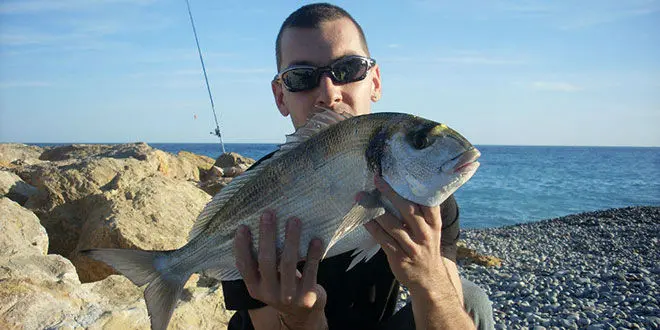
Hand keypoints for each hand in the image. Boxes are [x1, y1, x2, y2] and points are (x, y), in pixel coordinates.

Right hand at [234, 210, 327, 328]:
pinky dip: (313, 254)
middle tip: (269, 213)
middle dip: (267, 235)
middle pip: (266, 261)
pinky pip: (310, 271)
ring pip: (288, 264)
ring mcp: (289, 296)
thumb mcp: (267, 279)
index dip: (242, 246)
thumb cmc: (282, 285)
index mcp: (254, 287)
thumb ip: (262, 261)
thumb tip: (259, 226)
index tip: (243, 226)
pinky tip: (316, 239)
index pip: (244, 266)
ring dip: (291, 239)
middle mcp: (269, 293)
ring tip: (294, 220)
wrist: (302, 313)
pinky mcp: (307, 296)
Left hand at [364, 176, 447, 295]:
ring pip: (392, 224)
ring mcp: (412, 247)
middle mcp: (425, 234)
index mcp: (434, 223)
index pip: (428, 202)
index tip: (400, 173)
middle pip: (407, 209)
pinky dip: (372, 227)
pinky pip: (383, 239)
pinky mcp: (399, 257)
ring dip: (375, 209)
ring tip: (361, 197)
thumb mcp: (431, 230)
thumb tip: (402, 188)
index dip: (414, 187)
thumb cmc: (426, 248)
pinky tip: (363, 219)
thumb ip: (421, 213)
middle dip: (391, 193)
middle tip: (377, 180)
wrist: (429, 279)